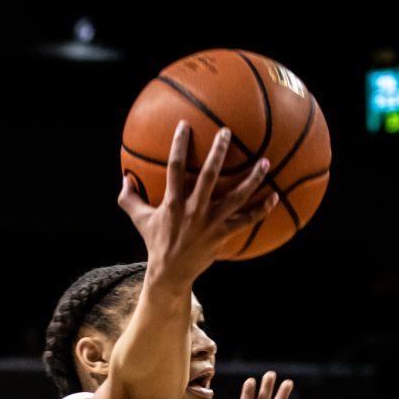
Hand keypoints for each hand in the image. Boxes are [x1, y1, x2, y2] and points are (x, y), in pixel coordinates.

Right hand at [118, 121, 277, 285]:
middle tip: (227, 132)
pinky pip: (247, 220)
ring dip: (252, 179)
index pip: (175, 168)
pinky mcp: (222, 235)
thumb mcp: (140, 220)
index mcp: (173, 203)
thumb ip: (130, 199)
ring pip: (235, 197)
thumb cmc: (156, 243)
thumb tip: (124, 179)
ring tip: (265, 161)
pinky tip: (274, 196)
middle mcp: (193, 210)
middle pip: (209, 176)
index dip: (179, 145)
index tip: (185, 125)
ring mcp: (210, 223)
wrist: (170, 274)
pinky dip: (262, 209)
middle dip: (218, 152)